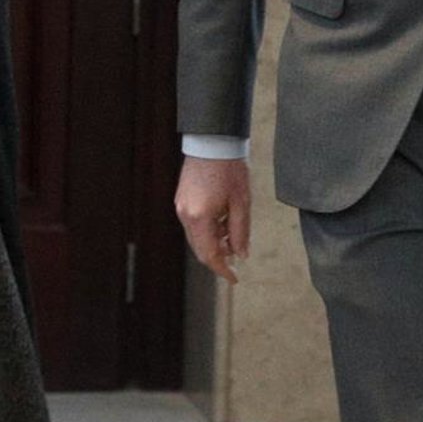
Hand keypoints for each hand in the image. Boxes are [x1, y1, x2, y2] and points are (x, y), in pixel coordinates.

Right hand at [175, 156, 250, 280]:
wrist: (213, 143)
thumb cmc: (230, 169)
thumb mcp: (241, 203)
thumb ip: (240, 232)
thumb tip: (241, 255)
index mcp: (201, 217)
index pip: (210, 254)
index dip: (222, 269)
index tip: (234, 278)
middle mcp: (186, 215)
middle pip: (200, 249)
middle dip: (217, 258)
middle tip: (235, 261)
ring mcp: (181, 207)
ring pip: (196, 237)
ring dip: (213, 243)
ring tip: (232, 237)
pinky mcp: (181, 200)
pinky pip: (193, 224)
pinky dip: (207, 231)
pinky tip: (222, 224)